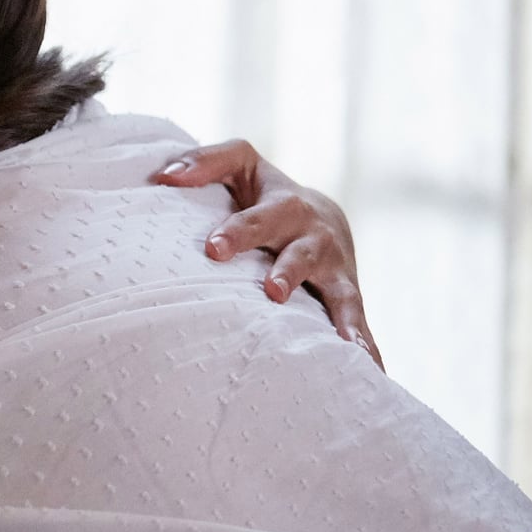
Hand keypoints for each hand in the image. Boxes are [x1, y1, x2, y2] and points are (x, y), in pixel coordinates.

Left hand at [154, 139, 382, 367]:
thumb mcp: (241, 166)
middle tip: (271, 291)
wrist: (326, 217)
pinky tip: (368, 368)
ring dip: (338, 314)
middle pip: (301, 251)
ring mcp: (335, 266)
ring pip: (337, 289)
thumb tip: (163, 176)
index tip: (214, 250)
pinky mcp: (347, 293)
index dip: (239, 229)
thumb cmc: (264, 194)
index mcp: (282, 205)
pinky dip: (365, 344)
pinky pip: (358, 320)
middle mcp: (313, 234)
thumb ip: (205, 164)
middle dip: (287, 271)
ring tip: (341, 341)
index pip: (258, 213)